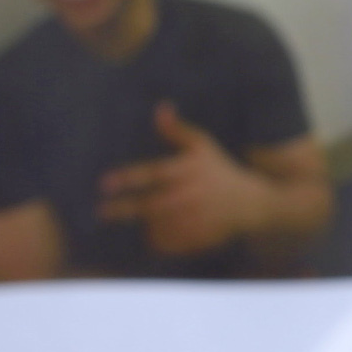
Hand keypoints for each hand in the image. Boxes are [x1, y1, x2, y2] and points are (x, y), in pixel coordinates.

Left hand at [98, 103, 273, 254]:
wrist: (250, 202)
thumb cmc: (219, 169)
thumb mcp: (202, 145)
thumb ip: (178, 130)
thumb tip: (160, 107)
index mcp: (189, 170)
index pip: (153, 173)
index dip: (128, 178)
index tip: (104, 183)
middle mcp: (191, 195)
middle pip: (150, 205)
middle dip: (123, 209)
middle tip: (101, 212)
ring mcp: (195, 219)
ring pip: (157, 226)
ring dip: (146, 225)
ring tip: (146, 222)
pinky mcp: (199, 238)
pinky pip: (169, 244)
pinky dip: (159, 241)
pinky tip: (160, 233)